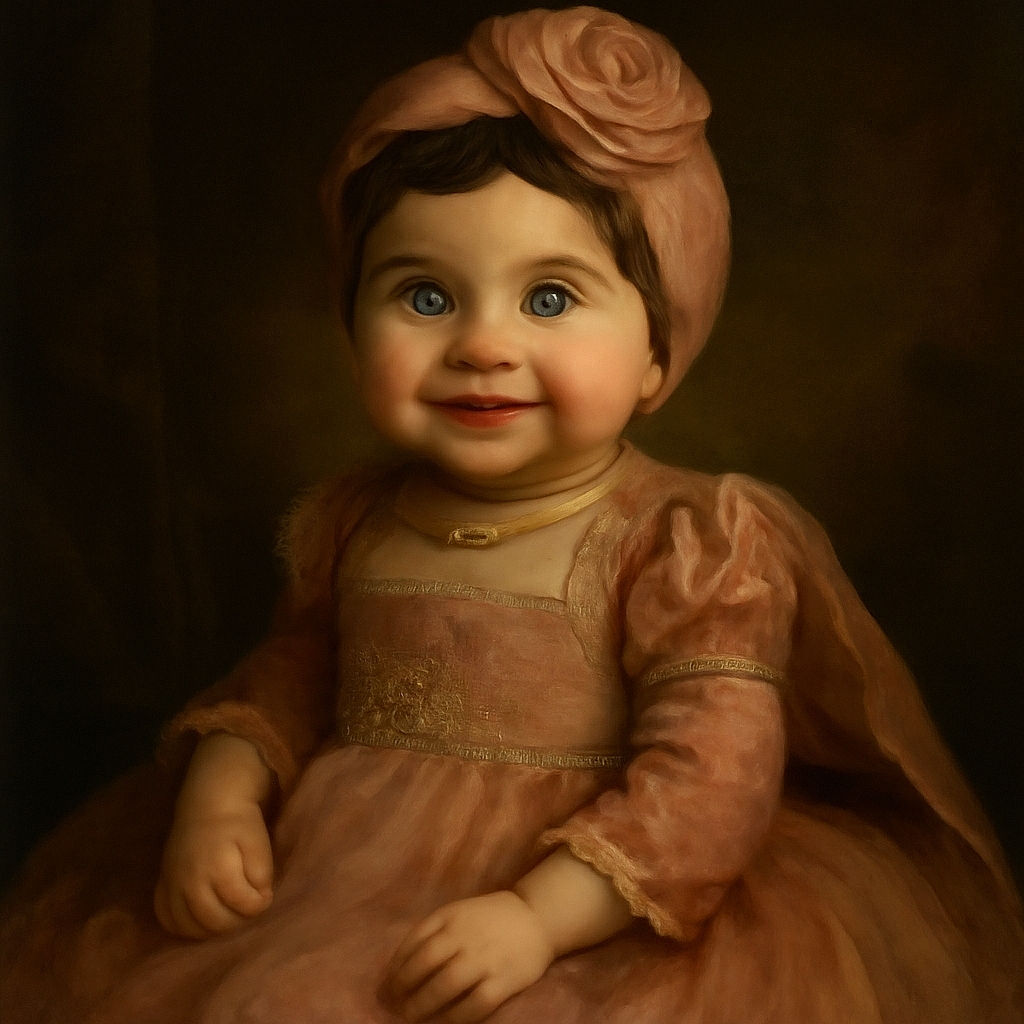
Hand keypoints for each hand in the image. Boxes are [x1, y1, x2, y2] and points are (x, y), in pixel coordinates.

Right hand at [154, 799, 273, 938]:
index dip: (260, 904)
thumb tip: (260, 899)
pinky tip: (202, 920)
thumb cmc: (239, 822)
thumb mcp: (259, 843)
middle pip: (215, 921)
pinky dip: (185, 928)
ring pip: (190, 928)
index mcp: (218, 868)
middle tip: (247, 907)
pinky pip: (167, 920)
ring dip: (213, 929)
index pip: (242, 904)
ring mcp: (172, 885)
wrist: (208, 803)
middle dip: (238, 920)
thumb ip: (262, 874)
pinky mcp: (162, 886)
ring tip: (229, 914)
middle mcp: (190, 881)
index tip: (266, 895)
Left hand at [386, 891, 554, 1022]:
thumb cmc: (488, 919)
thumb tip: (398, 967)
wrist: (536, 918)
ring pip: (446, 986)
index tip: (385, 987)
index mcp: (450, 917)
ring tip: (410, 1018)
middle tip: (392, 1006)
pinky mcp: (503, 981)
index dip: (395, 968)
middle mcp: (465, 936)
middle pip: (425, 964)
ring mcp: (485, 959)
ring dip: (423, 1006)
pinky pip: (474, 1006)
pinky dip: (454, 1018)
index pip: (413, 943)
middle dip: (403, 989)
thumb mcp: (457, 912)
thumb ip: (432, 933)